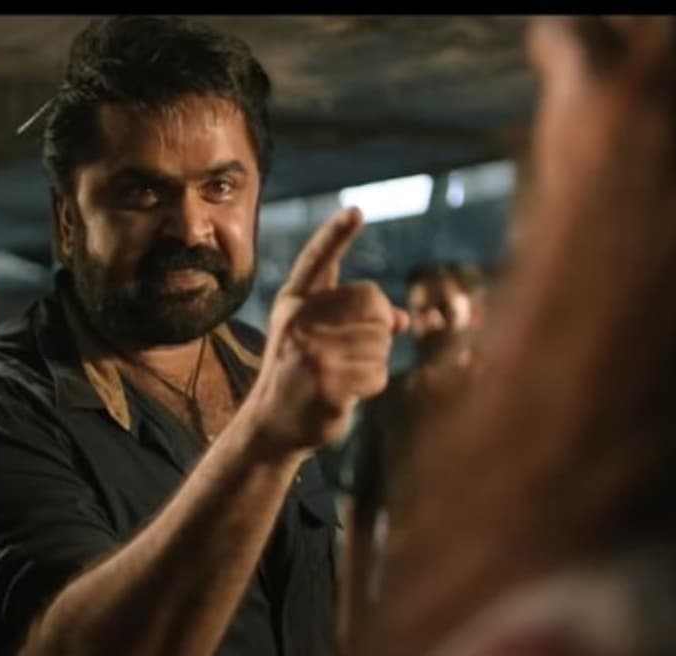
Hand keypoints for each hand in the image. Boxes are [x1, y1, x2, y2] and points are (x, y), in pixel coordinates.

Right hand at [244, 207, 407, 456]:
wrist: (272, 424)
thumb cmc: (301, 373)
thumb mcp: (314, 336)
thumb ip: (352, 318)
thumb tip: (403, 320)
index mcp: (293, 303)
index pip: (317, 260)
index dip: (336, 234)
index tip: (356, 211)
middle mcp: (298, 322)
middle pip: (371, 301)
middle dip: (376, 328)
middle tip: (353, 351)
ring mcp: (311, 352)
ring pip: (380, 341)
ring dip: (374, 361)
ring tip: (343, 374)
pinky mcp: (327, 383)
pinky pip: (377, 374)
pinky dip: (372, 385)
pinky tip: (346, 393)